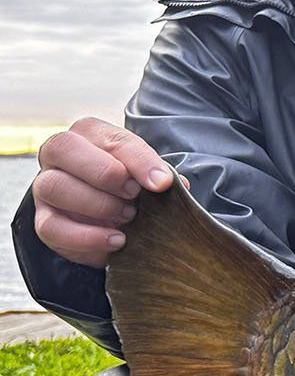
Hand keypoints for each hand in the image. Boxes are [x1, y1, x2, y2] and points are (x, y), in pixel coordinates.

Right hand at [31, 118, 174, 267]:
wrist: (114, 217)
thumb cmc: (132, 186)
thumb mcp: (147, 175)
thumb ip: (157, 174)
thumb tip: (169, 183)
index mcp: (89, 134)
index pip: (108, 137)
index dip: (139, 161)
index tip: (162, 183)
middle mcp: (58, 155)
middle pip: (62, 148)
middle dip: (104, 173)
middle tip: (134, 195)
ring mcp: (45, 186)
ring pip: (54, 186)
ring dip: (96, 204)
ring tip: (128, 217)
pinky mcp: (43, 219)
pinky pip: (50, 227)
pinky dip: (86, 237)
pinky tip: (116, 240)